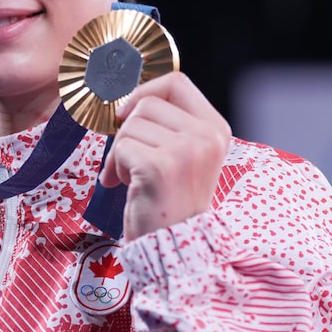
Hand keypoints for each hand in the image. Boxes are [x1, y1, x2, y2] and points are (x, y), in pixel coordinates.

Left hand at [98, 71, 231, 239]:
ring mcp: (186, 150)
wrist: (174, 248)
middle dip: (128, 131)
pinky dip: (115, 167)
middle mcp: (207, 136)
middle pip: (147, 103)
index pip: (176, 82)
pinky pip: (121, 147)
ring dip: (121, 152)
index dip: (145, 92)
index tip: (128, 115)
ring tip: (135, 178)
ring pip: (130, 125)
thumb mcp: (182, 155)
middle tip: (131, 161)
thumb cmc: (170, 202)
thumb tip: (126, 97)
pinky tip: (129, 187)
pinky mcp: (161, 166)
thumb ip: (168, 124)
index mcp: (216, 129)